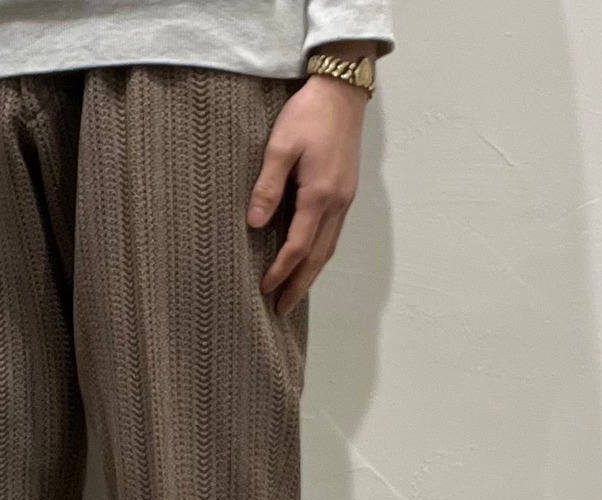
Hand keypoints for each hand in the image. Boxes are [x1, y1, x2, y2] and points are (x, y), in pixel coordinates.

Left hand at [248, 72, 368, 314]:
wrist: (342, 88)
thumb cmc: (308, 113)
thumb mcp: (280, 145)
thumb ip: (267, 186)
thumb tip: (255, 224)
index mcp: (320, 194)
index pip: (298, 246)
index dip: (281, 270)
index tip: (264, 288)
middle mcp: (338, 203)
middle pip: (318, 256)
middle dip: (299, 285)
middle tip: (282, 309)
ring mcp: (345, 199)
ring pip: (328, 248)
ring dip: (311, 274)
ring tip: (294, 294)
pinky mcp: (346, 192)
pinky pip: (333, 234)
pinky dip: (320, 254)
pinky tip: (309, 261)